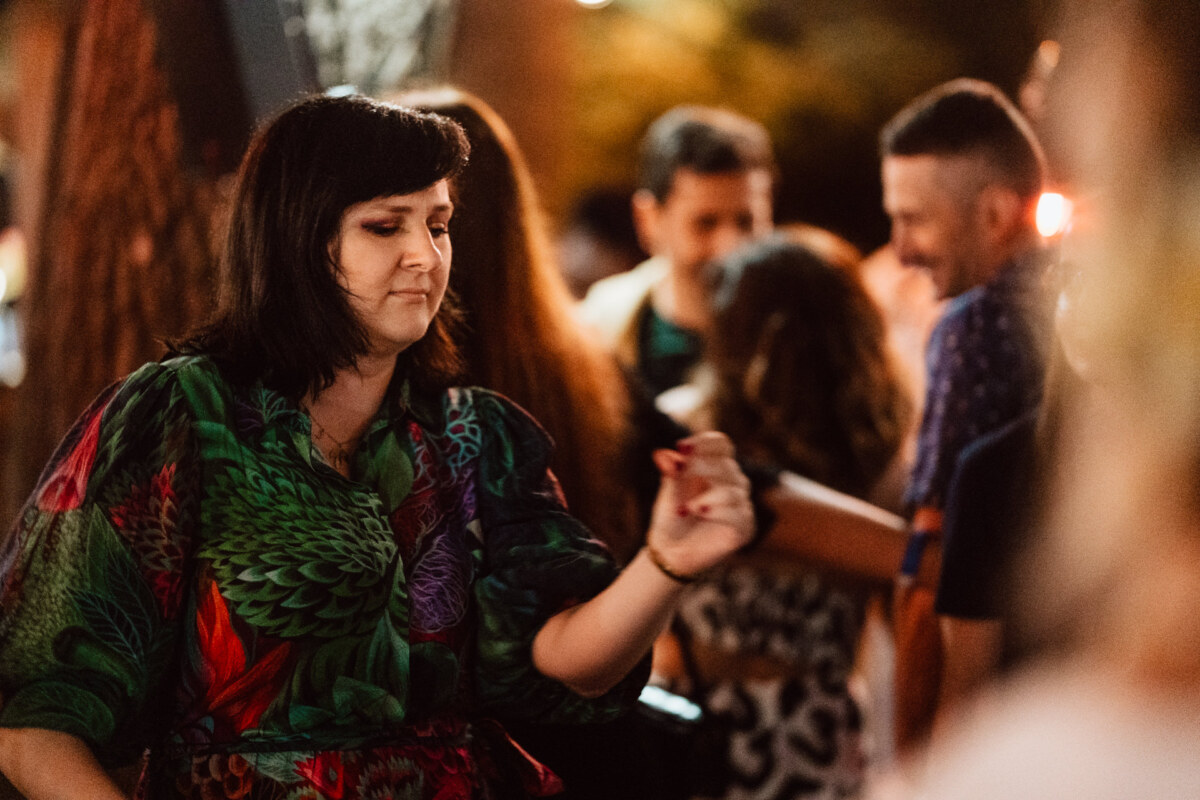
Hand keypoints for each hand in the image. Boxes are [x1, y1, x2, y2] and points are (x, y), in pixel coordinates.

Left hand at [646, 431, 754, 578]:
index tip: (682, 447)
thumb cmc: (671, 518)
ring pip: (734, 489)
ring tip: (687, 507)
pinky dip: (718, 511)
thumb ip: (670, 474)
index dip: (705, 442)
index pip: (722, 445)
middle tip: (679, 475)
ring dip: (707, 495)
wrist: (670, 552)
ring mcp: (741, 506)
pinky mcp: (744, 529)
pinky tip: (700, 512)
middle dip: (701, 467)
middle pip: (727, 465)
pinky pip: (738, 513)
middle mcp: (732, 485)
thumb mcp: (668, 493)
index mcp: (715, 469)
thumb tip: (663, 454)